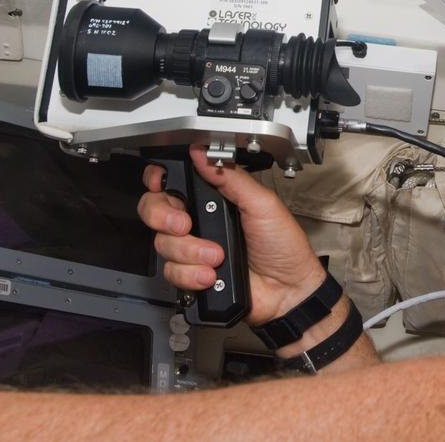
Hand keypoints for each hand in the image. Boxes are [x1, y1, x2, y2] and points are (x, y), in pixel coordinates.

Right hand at [138, 144, 325, 325]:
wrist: (287, 291)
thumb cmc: (284, 246)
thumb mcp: (262, 203)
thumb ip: (231, 177)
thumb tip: (203, 154)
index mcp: (215, 199)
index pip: (174, 183)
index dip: (159, 181)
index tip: (161, 184)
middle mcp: (200, 222)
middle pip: (156, 211)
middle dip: (165, 217)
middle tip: (185, 225)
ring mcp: (194, 250)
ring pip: (164, 244)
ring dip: (190, 252)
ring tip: (217, 256)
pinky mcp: (192, 275)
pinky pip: (172, 272)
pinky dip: (191, 275)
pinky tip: (211, 275)